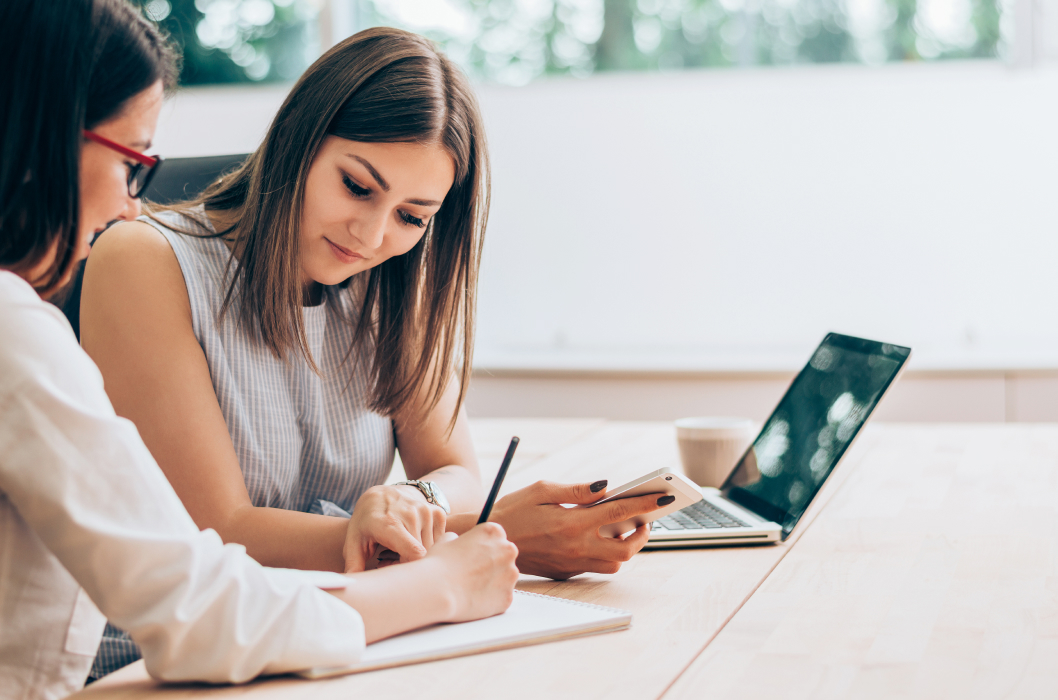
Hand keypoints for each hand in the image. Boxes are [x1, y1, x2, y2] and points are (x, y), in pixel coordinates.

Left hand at [343, 484, 446, 572]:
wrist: (382, 494)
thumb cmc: (366, 522)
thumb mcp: (354, 541)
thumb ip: (353, 563)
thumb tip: (352, 583)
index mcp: (390, 523)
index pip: (415, 553)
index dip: (409, 569)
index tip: (395, 571)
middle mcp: (412, 514)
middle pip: (422, 556)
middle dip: (409, 565)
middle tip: (391, 561)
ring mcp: (426, 512)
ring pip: (432, 550)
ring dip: (419, 557)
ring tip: (400, 551)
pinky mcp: (438, 513)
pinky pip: (439, 542)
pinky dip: (428, 547)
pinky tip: (412, 542)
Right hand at [428, 524, 519, 621]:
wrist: (438, 591)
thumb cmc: (439, 563)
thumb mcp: (446, 540)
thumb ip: (458, 538)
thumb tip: (457, 541)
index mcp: (494, 532)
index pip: (496, 536)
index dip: (484, 546)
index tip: (475, 555)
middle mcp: (508, 550)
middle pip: (505, 555)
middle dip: (493, 563)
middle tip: (474, 573)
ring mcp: (511, 574)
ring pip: (505, 577)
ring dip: (494, 581)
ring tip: (471, 588)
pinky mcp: (508, 596)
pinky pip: (502, 596)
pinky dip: (491, 599)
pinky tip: (474, 600)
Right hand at [489, 480, 667, 579]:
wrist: (490, 542)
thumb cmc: (513, 511)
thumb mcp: (542, 490)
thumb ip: (577, 490)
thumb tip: (607, 487)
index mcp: (572, 522)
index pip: (619, 512)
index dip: (646, 504)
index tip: (664, 496)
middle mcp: (575, 547)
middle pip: (626, 548)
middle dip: (643, 533)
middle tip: (645, 517)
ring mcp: (571, 563)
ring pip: (615, 563)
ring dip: (626, 547)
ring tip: (625, 527)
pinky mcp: (566, 572)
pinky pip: (596, 567)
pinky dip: (606, 554)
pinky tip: (601, 537)